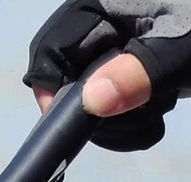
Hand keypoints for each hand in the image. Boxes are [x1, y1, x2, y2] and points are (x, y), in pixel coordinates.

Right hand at [24, 0, 190, 150]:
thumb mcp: (181, 52)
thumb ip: (136, 75)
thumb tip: (90, 102)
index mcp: (103, 4)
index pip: (50, 50)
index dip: (51, 88)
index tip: (72, 121)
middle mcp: (105, 21)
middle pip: (67, 77)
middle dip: (93, 111)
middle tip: (132, 122)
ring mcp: (120, 43)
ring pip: (90, 94)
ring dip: (117, 118)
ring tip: (155, 114)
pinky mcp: (134, 63)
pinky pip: (113, 97)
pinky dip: (131, 116)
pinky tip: (156, 112)